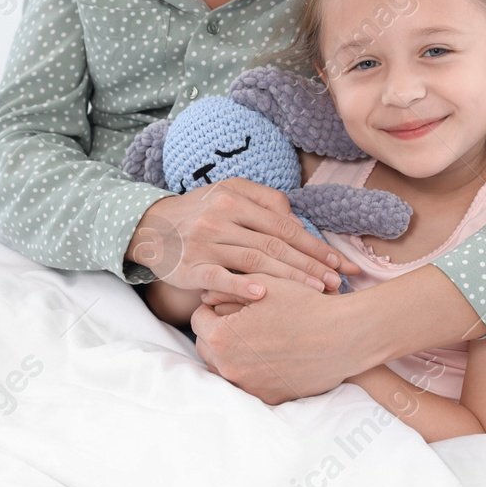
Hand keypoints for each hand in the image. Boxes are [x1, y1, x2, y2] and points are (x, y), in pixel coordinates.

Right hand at [128, 179, 358, 299]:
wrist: (149, 227)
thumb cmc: (198, 211)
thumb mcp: (228, 191)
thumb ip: (264, 200)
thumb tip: (296, 221)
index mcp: (235, 199)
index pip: (283, 225)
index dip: (313, 245)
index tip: (337, 263)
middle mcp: (221, 218)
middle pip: (275, 244)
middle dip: (310, 265)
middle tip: (335, 283)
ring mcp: (204, 243)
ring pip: (255, 260)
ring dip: (289, 278)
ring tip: (315, 292)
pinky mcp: (190, 267)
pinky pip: (219, 278)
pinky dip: (242, 287)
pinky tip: (264, 295)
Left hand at [191, 277, 365, 403]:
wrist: (344, 337)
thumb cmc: (305, 305)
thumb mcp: (264, 286)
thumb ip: (228, 289)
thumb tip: (206, 296)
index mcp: (223, 338)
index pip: (197, 320)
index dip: (210, 307)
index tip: (224, 303)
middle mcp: (230, 368)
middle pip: (205, 347)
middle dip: (215, 332)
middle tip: (235, 319)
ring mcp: (249, 387)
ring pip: (223, 369)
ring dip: (229, 353)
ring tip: (252, 337)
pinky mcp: (268, 398)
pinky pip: (247, 384)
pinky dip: (250, 370)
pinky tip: (268, 355)